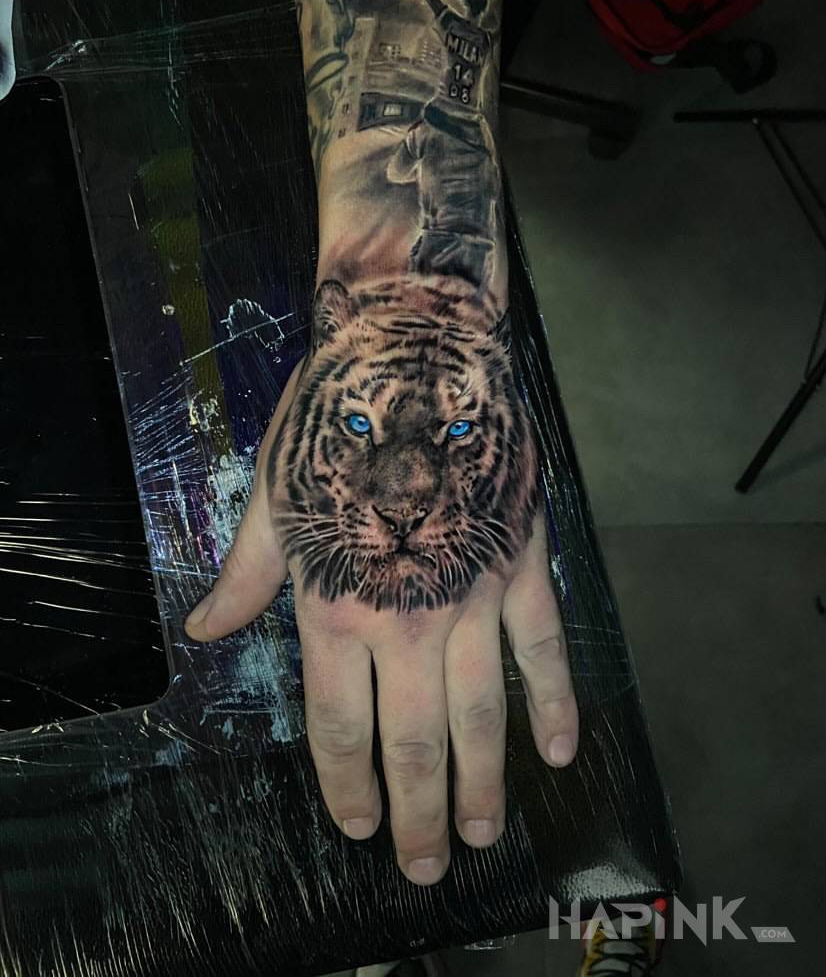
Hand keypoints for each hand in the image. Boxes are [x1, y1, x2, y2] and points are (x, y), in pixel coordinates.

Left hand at [184, 274, 578, 885]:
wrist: (414, 351)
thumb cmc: (332, 421)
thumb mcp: (270, 494)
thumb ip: (246, 574)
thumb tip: (203, 633)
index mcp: (334, 605)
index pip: (337, 722)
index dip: (345, 782)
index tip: (355, 826)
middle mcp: (405, 618)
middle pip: (412, 737)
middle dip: (416, 811)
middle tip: (425, 865)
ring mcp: (471, 595)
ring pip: (481, 711)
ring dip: (482, 780)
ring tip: (479, 831)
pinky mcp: (521, 565)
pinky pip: (543, 648)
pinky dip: (553, 701)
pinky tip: (557, 750)